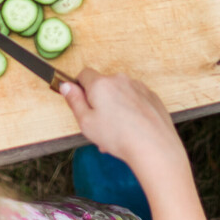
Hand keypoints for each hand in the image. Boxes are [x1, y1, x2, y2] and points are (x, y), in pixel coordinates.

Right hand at [58, 69, 186, 176]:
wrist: (153, 145)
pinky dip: (131, 111)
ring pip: (119, 95)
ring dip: (115, 109)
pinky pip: (135, 100)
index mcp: (101, 84)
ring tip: (116, 134)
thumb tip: (66, 86)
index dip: (79, 87)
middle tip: (98, 125)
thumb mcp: (86, 122)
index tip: (80, 102)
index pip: (84, 74)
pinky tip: (132, 130)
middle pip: (103, 86)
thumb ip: (74, 101)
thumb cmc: (118, 135)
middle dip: (99, 103)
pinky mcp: (151, 96)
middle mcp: (120, 80)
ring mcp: (138, 87)